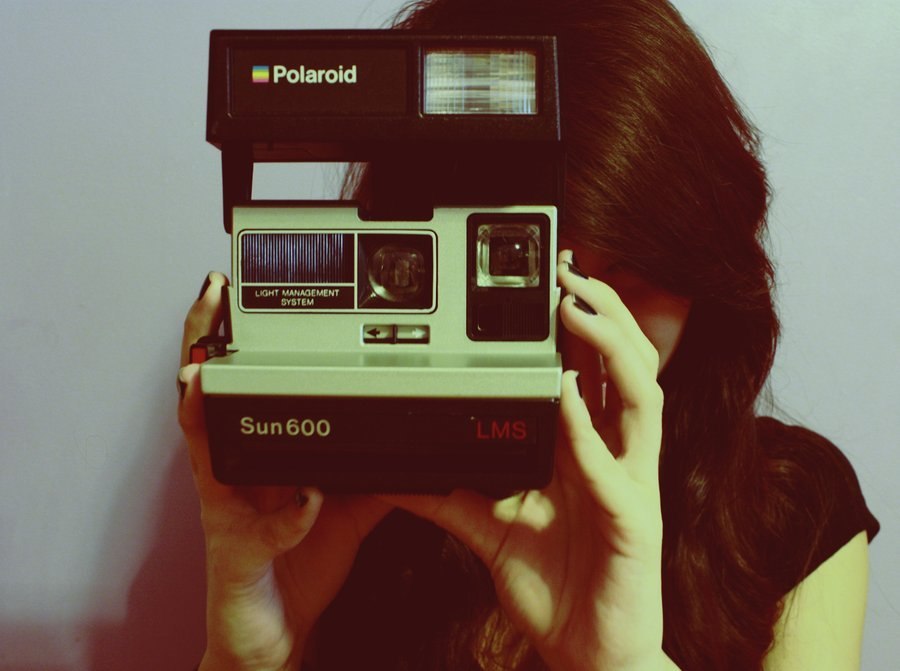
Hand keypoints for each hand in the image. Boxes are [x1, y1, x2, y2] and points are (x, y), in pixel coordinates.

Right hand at [179, 273, 391, 669]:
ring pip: (201, 447)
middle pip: (203, 396)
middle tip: (214, 296)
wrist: (274, 631)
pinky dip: (284, 515)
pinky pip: (257, 532)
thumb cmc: (297, 566)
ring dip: (203, 404)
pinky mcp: (238, 555)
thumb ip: (369, 472)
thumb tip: (408, 438)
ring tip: (206, 367)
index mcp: (255, 459)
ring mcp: (225, 513)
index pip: (239, 387)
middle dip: (203, 343)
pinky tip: (304, 497)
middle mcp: (231, 477)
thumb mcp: (344, 509)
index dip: (233, 340)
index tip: (242, 294)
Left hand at [380, 251, 670, 670]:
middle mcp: (616, 458)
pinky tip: (568, 395)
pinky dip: (591, 426)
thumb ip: (453, 497)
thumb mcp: (493, 531)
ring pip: (644, 396)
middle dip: (608, 313)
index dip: (585, 326)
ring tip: (577, 309)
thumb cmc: (556, 588)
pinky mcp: (636, 522)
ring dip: (613, 348)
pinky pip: (616, 464)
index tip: (555, 283)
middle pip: (632, 367)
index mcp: (590, 454)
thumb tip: (402, 473)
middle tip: (572, 273)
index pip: (598, 374)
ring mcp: (632, 486)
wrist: (587, 653)